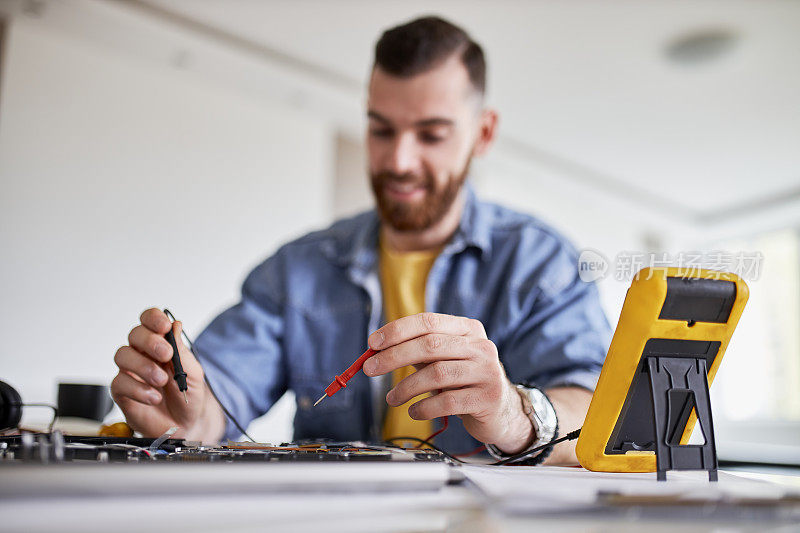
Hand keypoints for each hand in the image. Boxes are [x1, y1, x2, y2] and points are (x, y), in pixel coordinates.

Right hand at [111, 308, 209, 438]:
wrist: (186, 424)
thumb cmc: (188, 395)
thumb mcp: (193, 373)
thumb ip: (182, 351)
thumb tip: (175, 324)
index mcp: (161, 344)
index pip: (150, 321)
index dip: (153, 318)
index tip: (164, 326)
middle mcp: (143, 354)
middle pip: (135, 334)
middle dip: (150, 342)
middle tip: (166, 355)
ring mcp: (131, 372)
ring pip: (123, 355)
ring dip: (144, 366)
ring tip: (162, 381)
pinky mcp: (122, 391)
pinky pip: (120, 382)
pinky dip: (138, 389)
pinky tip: (154, 397)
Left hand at [362, 312, 533, 453]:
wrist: (501, 411)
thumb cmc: (464, 382)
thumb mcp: (444, 360)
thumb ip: (417, 352)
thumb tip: (377, 350)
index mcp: (468, 329)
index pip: (428, 322)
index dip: (398, 330)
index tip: (373, 343)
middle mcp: (480, 347)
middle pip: (430, 345)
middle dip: (394, 356)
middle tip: (370, 368)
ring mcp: (487, 371)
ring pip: (437, 373)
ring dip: (406, 387)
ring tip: (392, 398)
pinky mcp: (487, 398)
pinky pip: (448, 401)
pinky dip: (424, 407)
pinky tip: (413, 411)